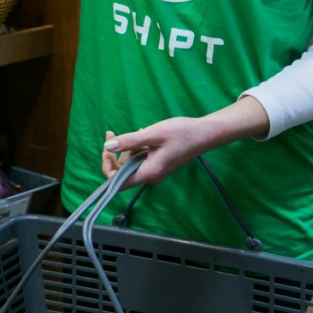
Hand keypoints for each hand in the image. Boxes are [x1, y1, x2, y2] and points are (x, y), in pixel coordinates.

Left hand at [101, 117, 218, 186]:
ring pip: (131, 164)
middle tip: (112, 133)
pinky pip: (141, 159)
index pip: (117, 182)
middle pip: (123, 171)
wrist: (205, 134)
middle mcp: (151, 176)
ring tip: (136, 131)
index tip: (106, 149)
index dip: (107, 167)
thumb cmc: (181, 133)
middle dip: (115, 152)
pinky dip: (137, 148)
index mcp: (148, 172)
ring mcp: (155, 171)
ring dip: (126, 148)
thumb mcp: (152, 134)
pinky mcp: (159, 165)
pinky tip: (143, 134)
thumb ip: (129, 141)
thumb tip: (107, 147)